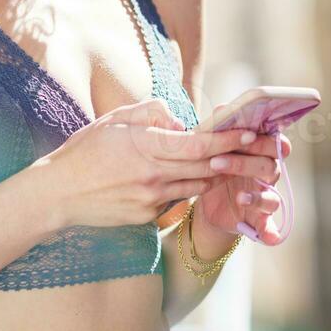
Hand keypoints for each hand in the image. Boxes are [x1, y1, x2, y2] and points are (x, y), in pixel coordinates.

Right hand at [41, 98, 256, 229]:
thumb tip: (182, 121)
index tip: (252, 132)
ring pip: (199, 186)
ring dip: (226, 177)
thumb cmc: (84, 151)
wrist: (57, 195)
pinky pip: (179, 199)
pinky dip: (196, 188)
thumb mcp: (116, 119)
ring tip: (255, 168)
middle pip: (208, 169)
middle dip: (243, 161)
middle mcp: (152, 178)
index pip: (197, 145)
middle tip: (274, 155)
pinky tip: (213, 181)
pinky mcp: (147, 217)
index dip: (228, 139)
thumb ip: (153, 113)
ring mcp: (151, 201)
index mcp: (145, 149)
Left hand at [194, 124, 291, 245]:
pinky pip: (271, 227)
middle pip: (270, 166)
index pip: (275, 141)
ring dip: (256, 195)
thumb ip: (221, 128)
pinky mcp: (259, 220)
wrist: (208, 201)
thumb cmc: (216, 165)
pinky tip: (269, 237)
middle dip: (246, 162)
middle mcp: (268, 173)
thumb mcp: (214, 147)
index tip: (245, 134)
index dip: (263, 138)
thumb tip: (222, 109)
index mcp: (260, 152)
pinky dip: (272, 232)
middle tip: (218, 160)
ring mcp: (265, 197)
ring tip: (238, 196)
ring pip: (272, 195)